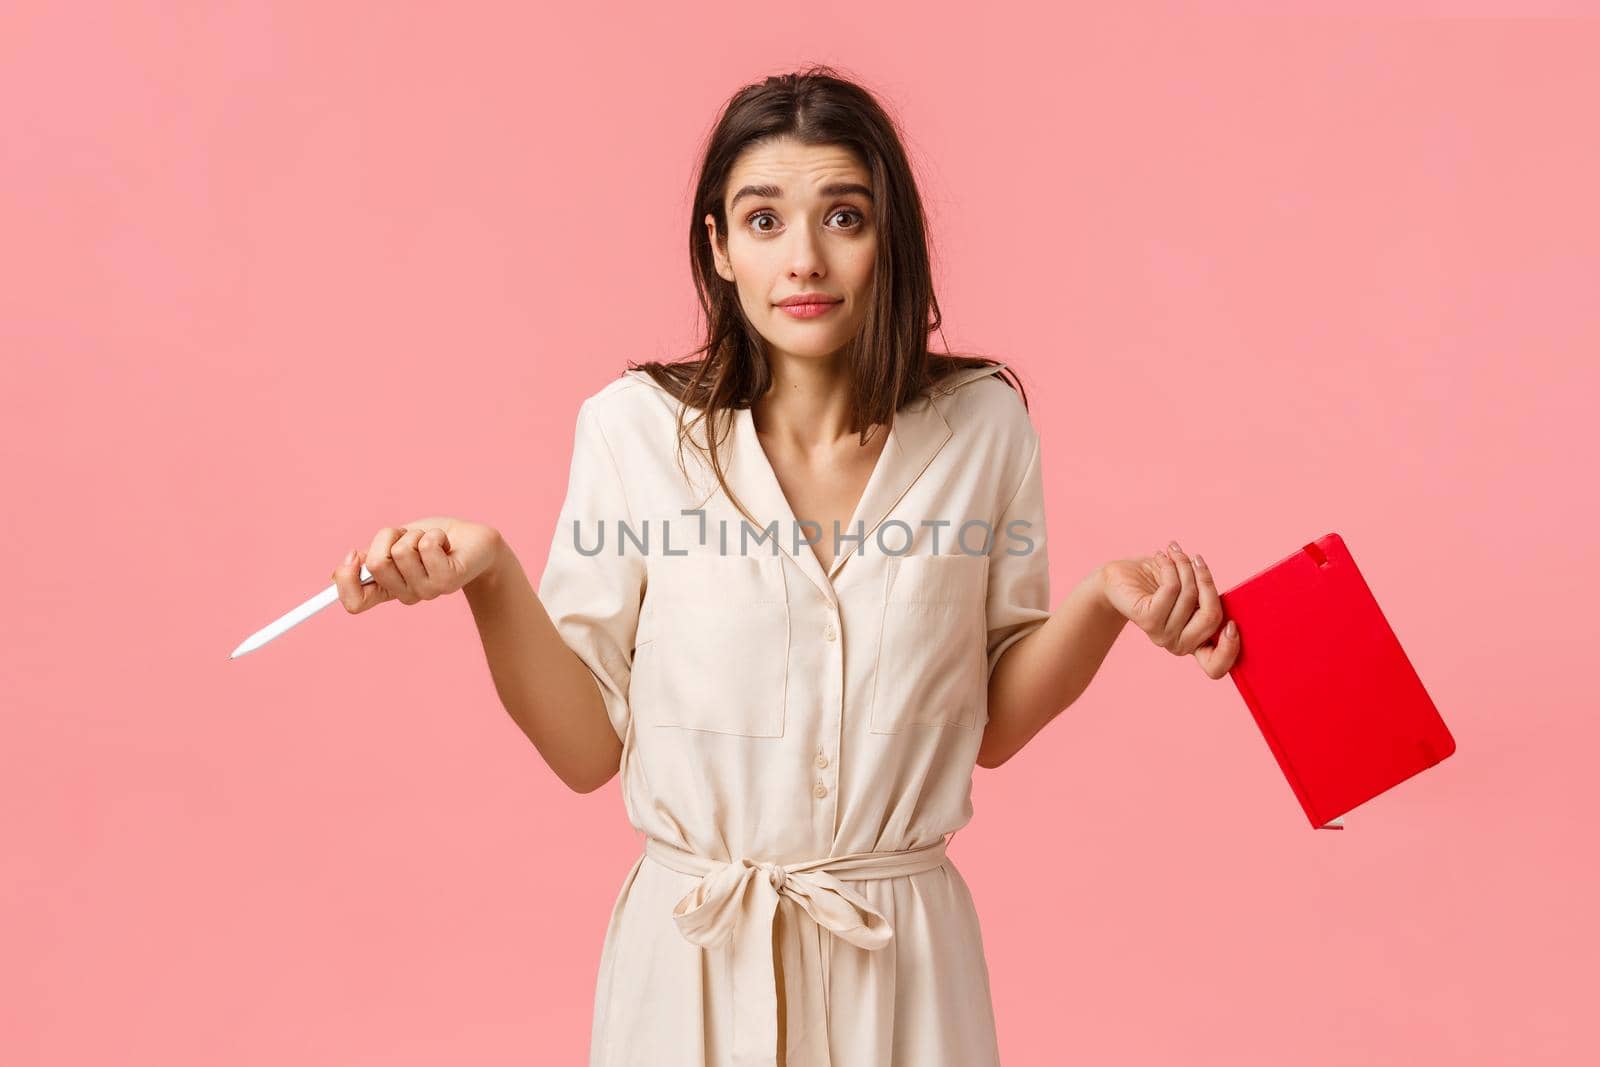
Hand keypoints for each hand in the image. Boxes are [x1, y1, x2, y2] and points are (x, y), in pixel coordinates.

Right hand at [331, 516, 502, 613]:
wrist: (475, 542)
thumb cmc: (434, 541)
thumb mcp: (395, 543)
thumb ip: (371, 557)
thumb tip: (339, 571)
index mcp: (388, 588)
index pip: (355, 603)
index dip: (345, 581)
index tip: (352, 556)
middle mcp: (406, 595)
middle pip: (376, 565)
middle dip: (388, 537)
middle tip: (409, 538)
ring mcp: (428, 591)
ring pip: (401, 551)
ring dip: (415, 534)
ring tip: (431, 540)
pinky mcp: (448, 580)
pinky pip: (426, 546)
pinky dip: (434, 533)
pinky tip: (446, 543)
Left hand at [1101, 540, 1240, 678]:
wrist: (1120, 577)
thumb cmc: (1161, 582)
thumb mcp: (1193, 593)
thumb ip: (1209, 601)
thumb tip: (1232, 601)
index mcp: (1195, 643)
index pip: (1215, 667)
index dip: (1229, 649)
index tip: (1232, 624)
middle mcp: (1179, 645)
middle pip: (1212, 618)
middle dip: (1208, 581)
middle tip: (1197, 560)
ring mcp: (1162, 635)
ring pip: (1191, 596)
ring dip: (1185, 565)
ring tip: (1175, 552)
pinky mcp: (1147, 619)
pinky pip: (1171, 588)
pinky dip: (1170, 566)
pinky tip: (1162, 556)